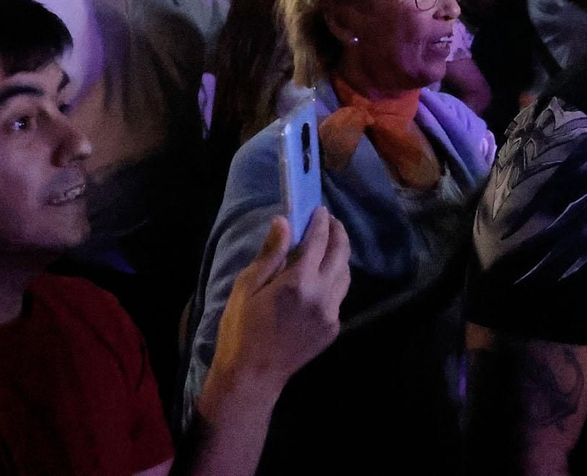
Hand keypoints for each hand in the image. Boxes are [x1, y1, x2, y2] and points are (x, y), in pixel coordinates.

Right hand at [201, 210, 350, 407]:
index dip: (321, 222)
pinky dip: (334, 280)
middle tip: (330, 221)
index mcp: (299, 282)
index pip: (319, 241)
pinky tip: (322, 277)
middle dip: (338, 233)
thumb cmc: (241, 330)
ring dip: (340, 256)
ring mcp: (331, 314)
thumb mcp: (247, 287)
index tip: (320, 210)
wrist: (252, 376)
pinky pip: (339, 296)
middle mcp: (322, 296)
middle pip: (341, 254)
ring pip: (345, 275)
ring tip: (329, 245)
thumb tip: (284, 221)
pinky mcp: (333, 329)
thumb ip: (271, 253)